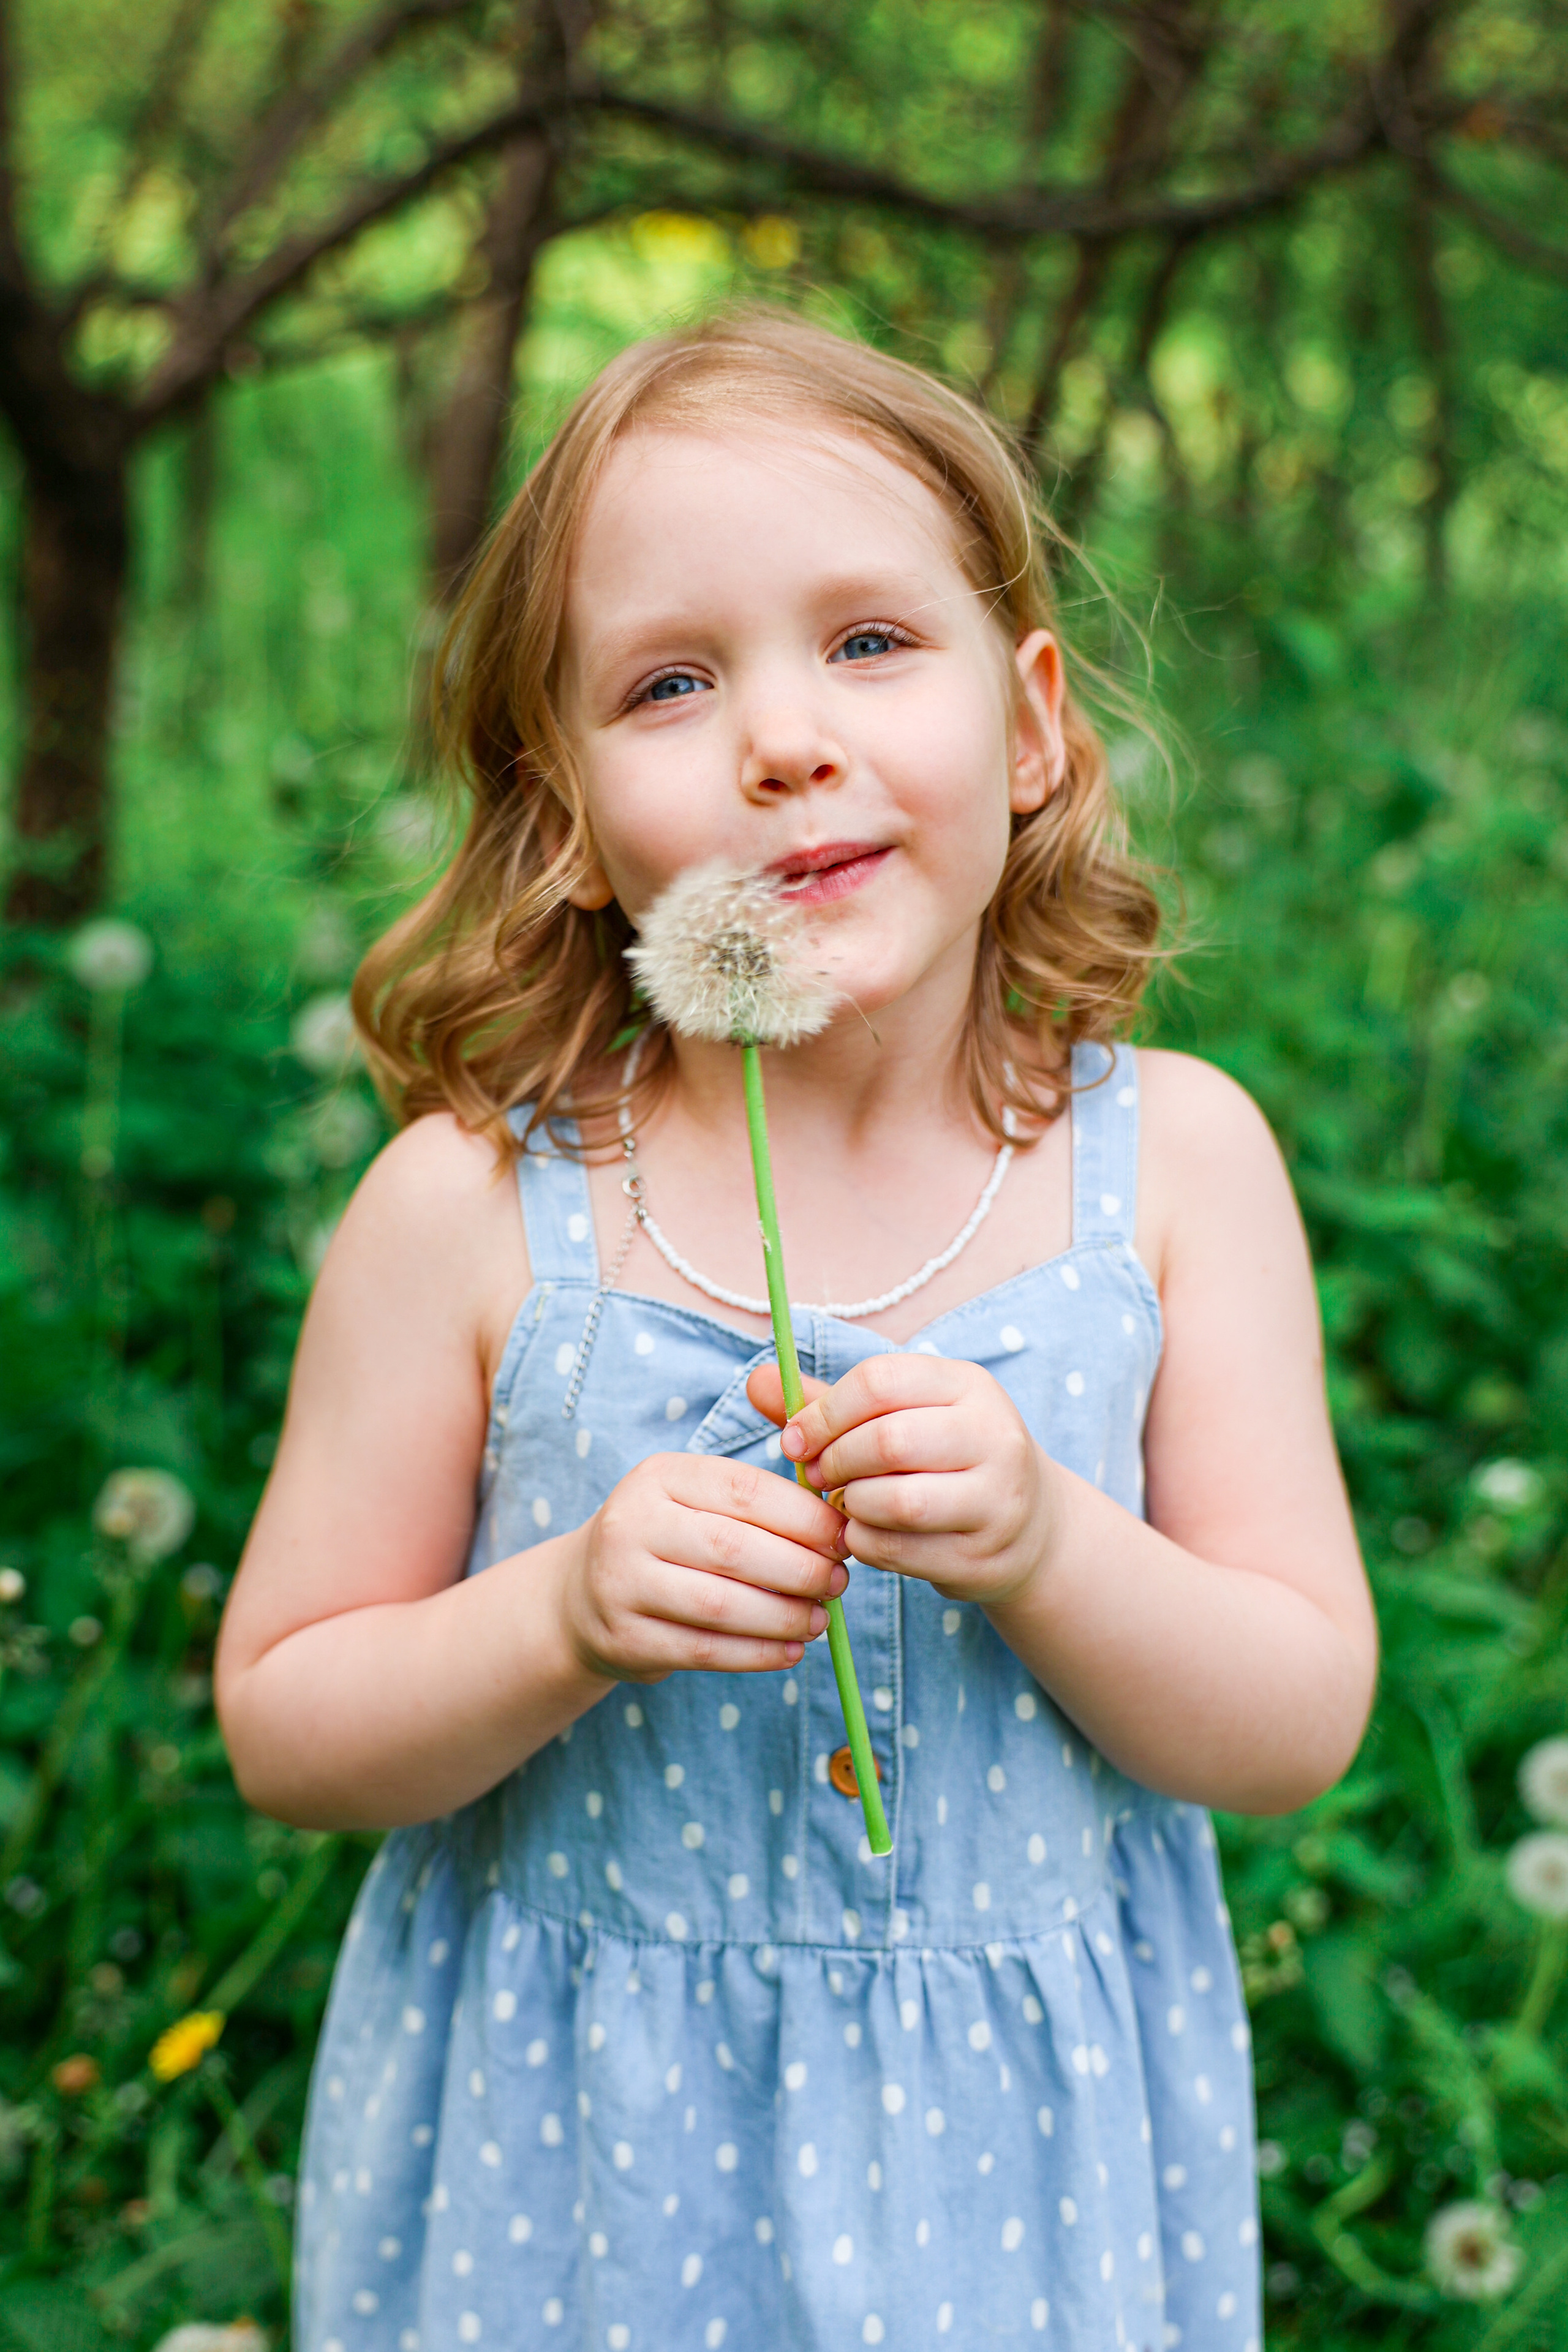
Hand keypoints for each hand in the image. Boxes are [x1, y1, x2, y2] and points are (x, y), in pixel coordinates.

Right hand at [559, 1452, 849, 1683]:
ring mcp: (621, 1583)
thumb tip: (840, 1526)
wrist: (582, 1596)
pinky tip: (791, 1650)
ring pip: (720, 1605)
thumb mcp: (695, 1499)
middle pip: (734, 1549)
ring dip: (783, 1616)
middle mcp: (631, 1524)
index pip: (744, 1490)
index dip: (804, 1517)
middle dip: (800, 1569)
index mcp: (659, 1476)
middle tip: (838, 1583)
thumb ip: (757, 1501)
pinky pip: (704, 1650)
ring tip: (820, 1619)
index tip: (843, 1539)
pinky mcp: (624, 1638)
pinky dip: (757, 1654)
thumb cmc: (667, 1541)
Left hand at [749, 1356, 1055, 1608]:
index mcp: (969, 1385)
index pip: (881, 1381)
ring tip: (846, 1504)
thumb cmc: (941, 1460)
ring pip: (898, 1502)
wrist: (1028, 1528)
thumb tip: (758, 1380)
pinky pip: (901, 1551)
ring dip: (852, 1507)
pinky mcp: (984, 1556)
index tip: (796, 1440)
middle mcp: (994, 1436)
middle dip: (836, 1462)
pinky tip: (864, 1535)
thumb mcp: (901, 1417)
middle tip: (820, 1477)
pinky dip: (865, 1544)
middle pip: (888, 1440)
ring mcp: (997, 1500)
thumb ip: (830, 1403)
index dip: (825, 1413)